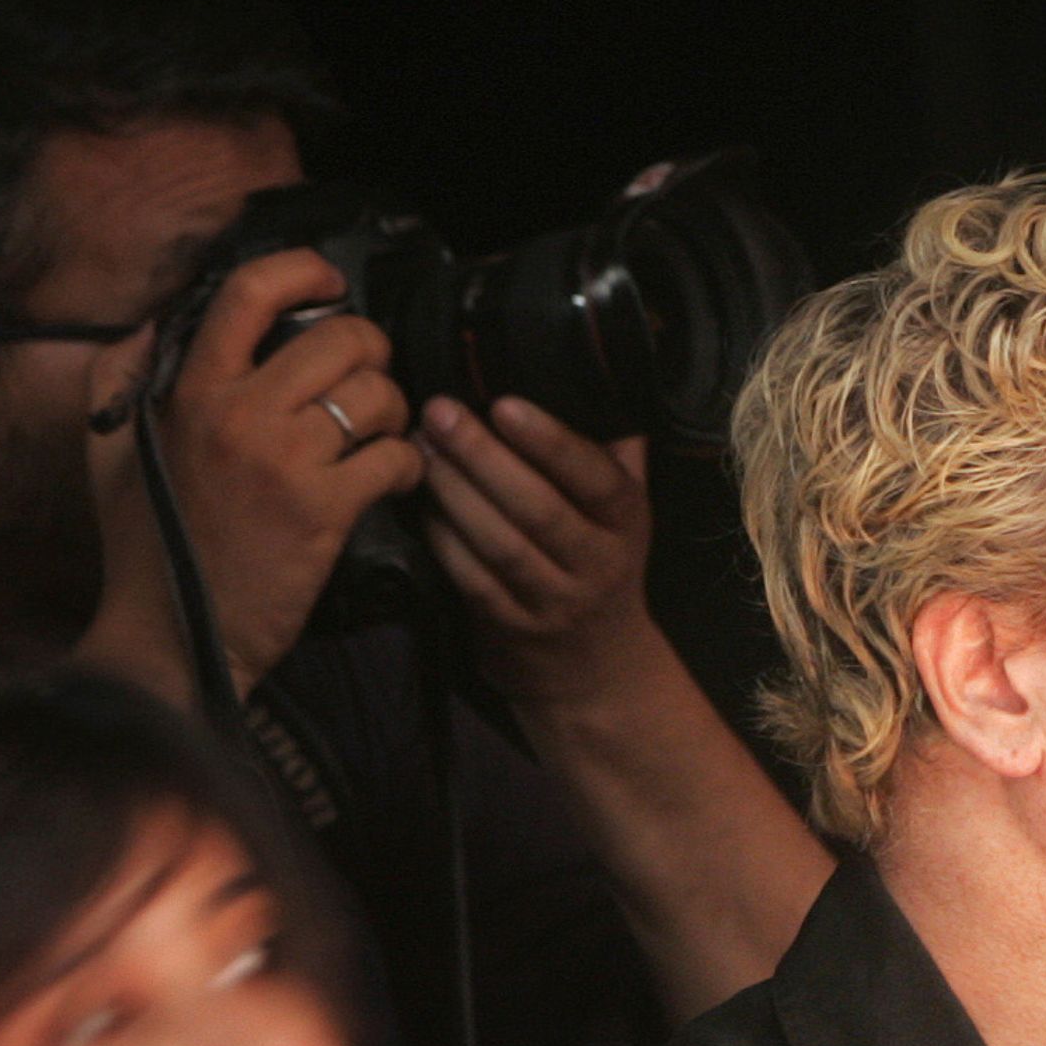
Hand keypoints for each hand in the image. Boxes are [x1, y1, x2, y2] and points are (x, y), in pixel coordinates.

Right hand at [87, 248, 426, 694]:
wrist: (171, 635)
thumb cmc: (145, 545)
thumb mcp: (110, 446)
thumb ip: (124, 374)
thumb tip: (153, 320)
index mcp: (187, 388)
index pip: (249, 292)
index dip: (303, 269)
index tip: (330, 281)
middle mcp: (236, 411)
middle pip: (338, 337)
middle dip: (371, 352)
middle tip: (370, 380)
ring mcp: (282, 459)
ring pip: (375, 394)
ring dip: (394, 411)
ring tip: (381, 435)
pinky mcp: (323, 509)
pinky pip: (394, 457)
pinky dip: (406, 465)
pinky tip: (392, 480)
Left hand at [415, 394, 667, 711]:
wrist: (598, 670)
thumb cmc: (602, 566)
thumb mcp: (626, 513)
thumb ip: (614, 453)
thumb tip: (601, 375)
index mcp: (626, 523)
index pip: (595, 479)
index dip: (551, 442)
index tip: (504, 404)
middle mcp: (596, 564)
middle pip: (538, 508)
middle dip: (484, 457)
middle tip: (438, 411)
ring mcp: (554, 601)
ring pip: (500, 543)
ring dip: (454, 493)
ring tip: (420, 448)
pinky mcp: (512, 629)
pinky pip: (471, 578)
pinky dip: (443, 539)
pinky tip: (418, 503)